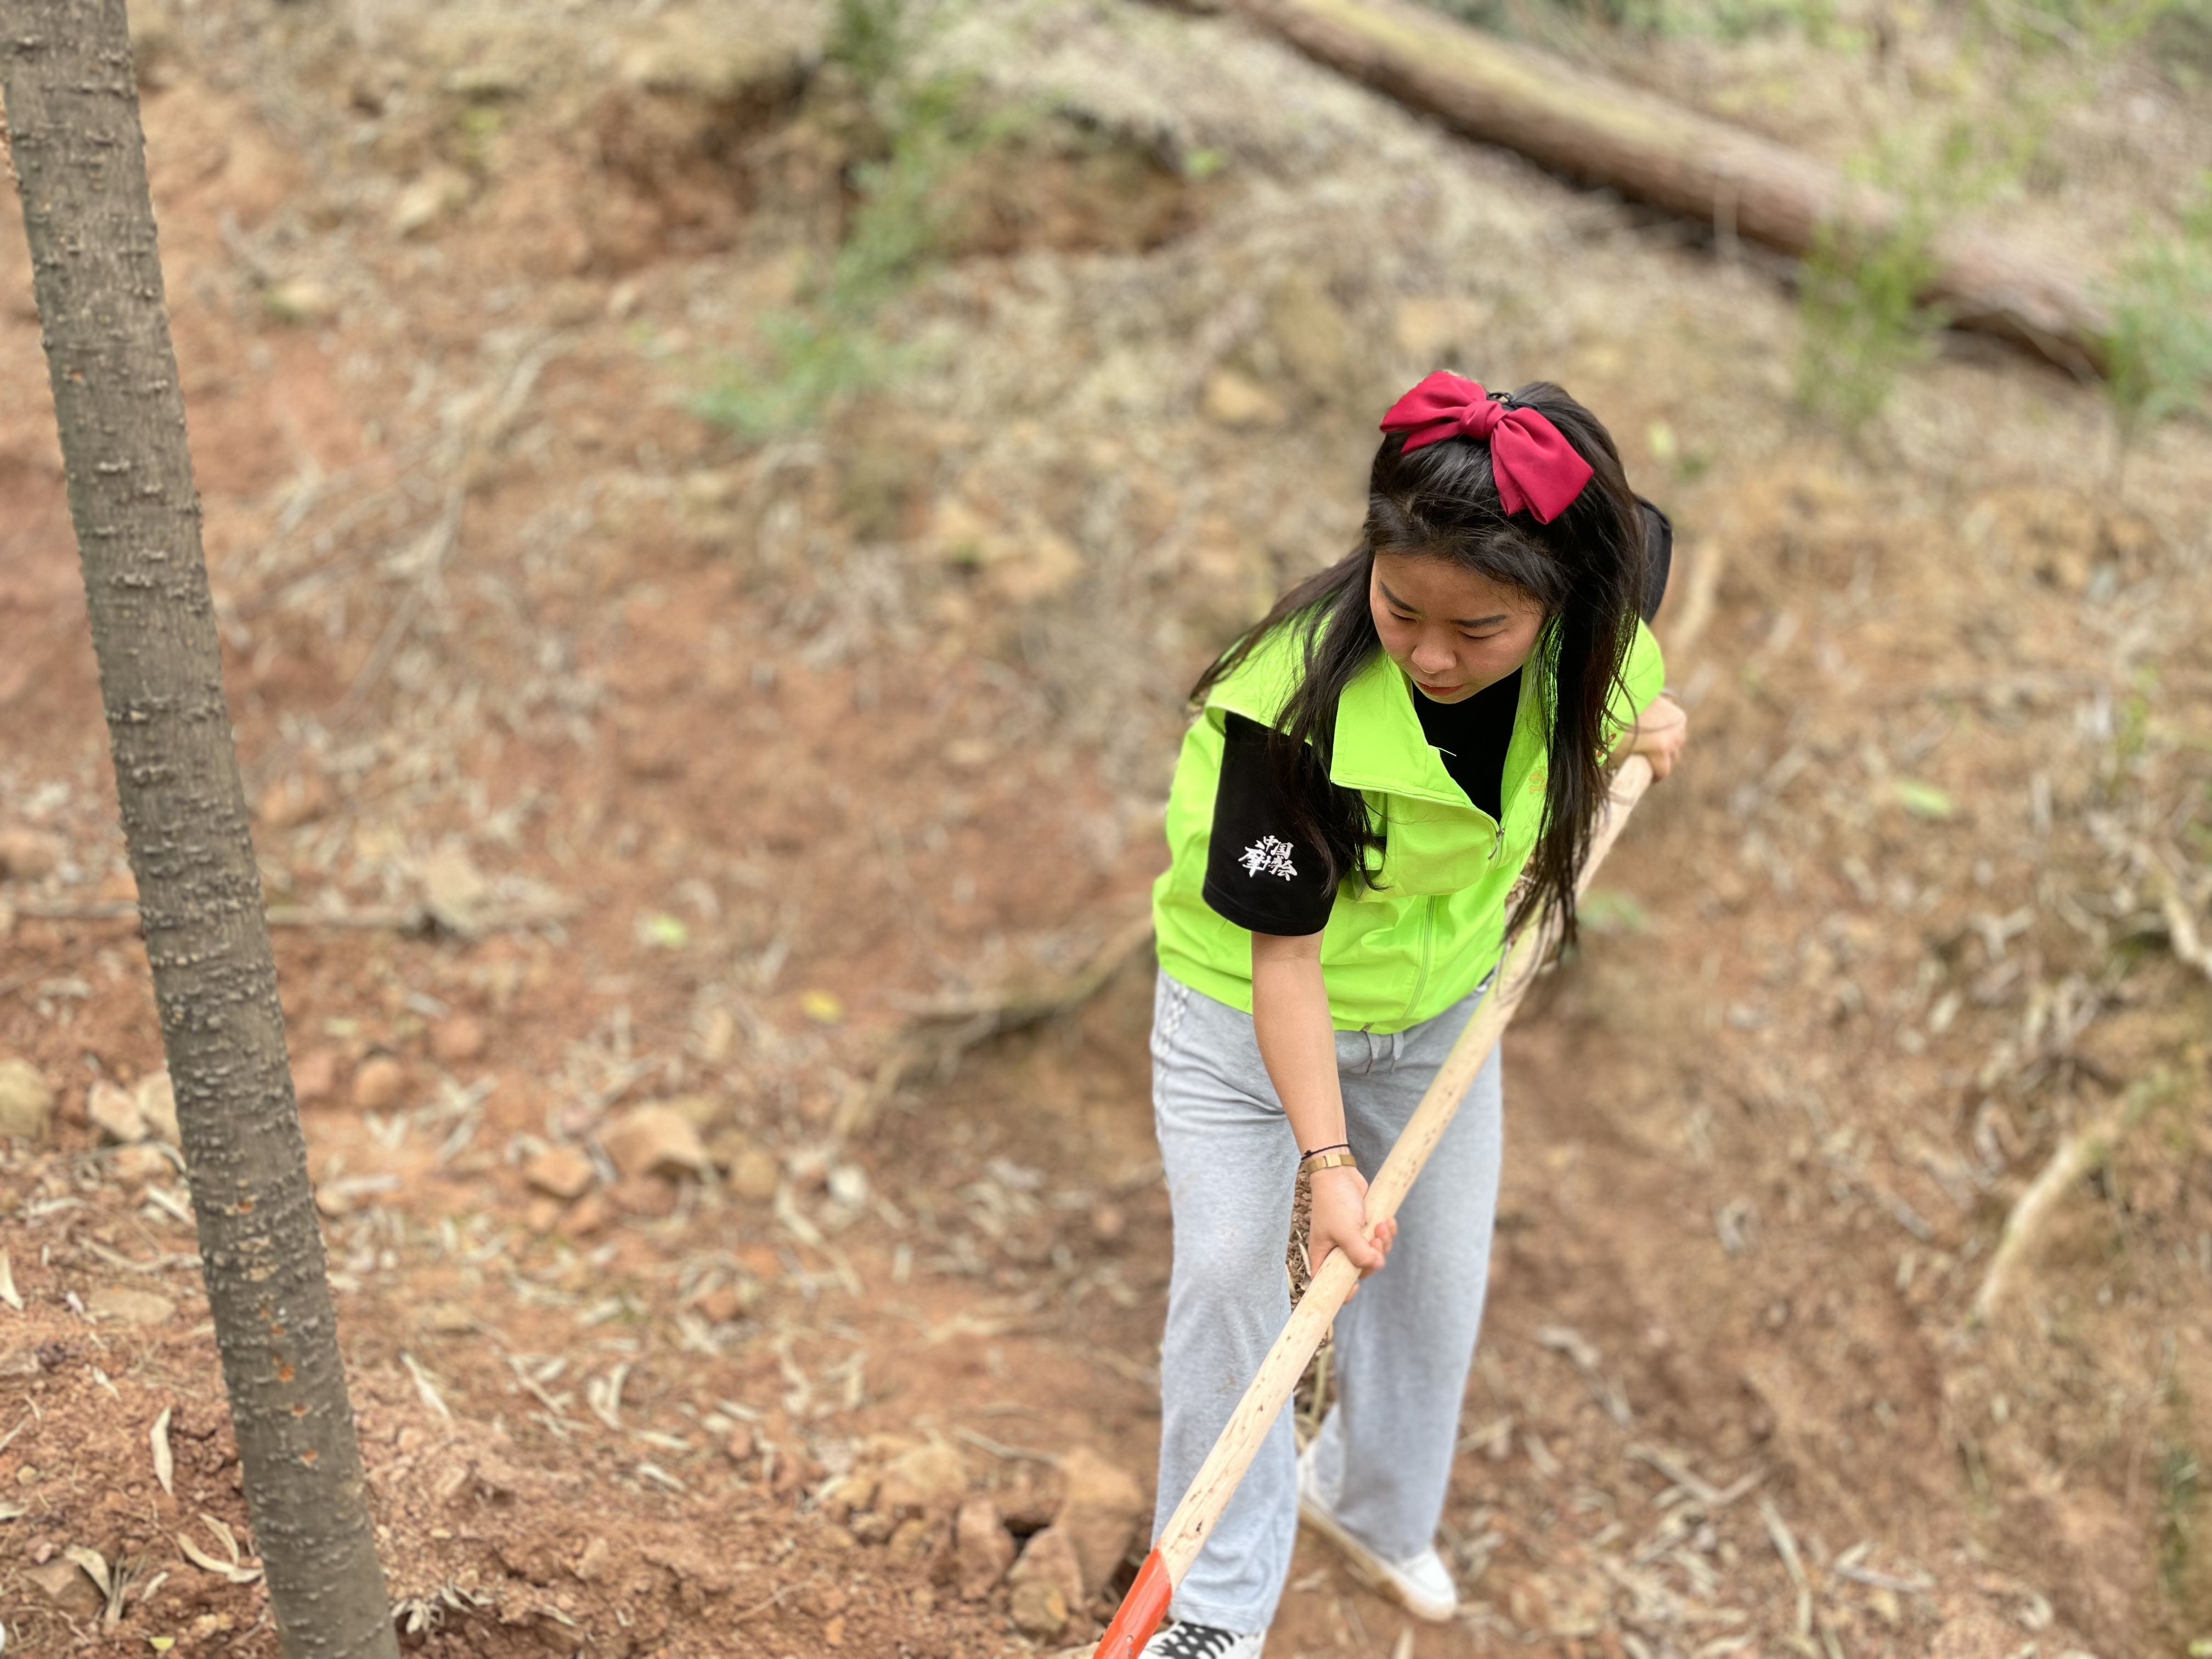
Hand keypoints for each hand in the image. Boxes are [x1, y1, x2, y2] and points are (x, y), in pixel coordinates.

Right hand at [1308, 1165, 1394, 1296]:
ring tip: (1381, 1225)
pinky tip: (1387, 1221)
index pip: (1331, 1285)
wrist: (1339, 1173)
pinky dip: (1387, 1233)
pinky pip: (1381, 1240)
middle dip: (1373, 1257)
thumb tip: (1375, 1265)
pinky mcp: (1365, 1229)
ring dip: (1384, 1242)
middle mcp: (1337, 1252)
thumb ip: (1359, 1253)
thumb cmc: (1334, 1202)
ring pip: (1375, 1255)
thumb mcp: (1345, 1231)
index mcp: (1324, 1257)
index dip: (1344, 1291)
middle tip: (1375, 1240)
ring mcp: (1352, 1240)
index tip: (1357, 1284)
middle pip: (1361, 1271)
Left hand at [1616, 693, 1687, 779]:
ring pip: (1677, 745)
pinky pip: (1677, 732)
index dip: (1653, 777)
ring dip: (1668, 748)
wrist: (1620, 698)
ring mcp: (1678, 725)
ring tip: (1653, 748)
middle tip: (1648, 762)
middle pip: (1672, 759)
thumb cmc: (1614, 726)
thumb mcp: (1618, 754)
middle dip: (1661, 762)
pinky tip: (1658, 733)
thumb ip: (1630, 768)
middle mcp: (1673, 738)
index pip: (1663, 771)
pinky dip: (1670, 734)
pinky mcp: (1679, 715)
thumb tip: (1631, 779)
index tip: (1646, 778)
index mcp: (1661, 748)